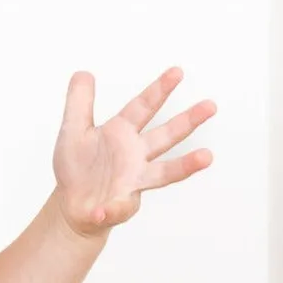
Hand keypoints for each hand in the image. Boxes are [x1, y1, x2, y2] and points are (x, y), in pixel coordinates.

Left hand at [52, 66, 215, 235]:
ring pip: (165, 172)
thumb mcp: (72, 130)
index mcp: (122, 132)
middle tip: (210, 106)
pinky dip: (111, 210)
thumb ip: (78, 103)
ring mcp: (134, 180)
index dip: (159, 90)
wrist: (72, 203)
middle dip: (187, 121)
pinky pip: (119, 207)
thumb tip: (83, 73)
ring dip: (186, 166)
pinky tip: (102, 210)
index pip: (143, 107)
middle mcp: (135, 154)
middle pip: (166, 135)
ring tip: (207, 157)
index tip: (177, 72)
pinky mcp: (124, 204)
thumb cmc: (77, 167)